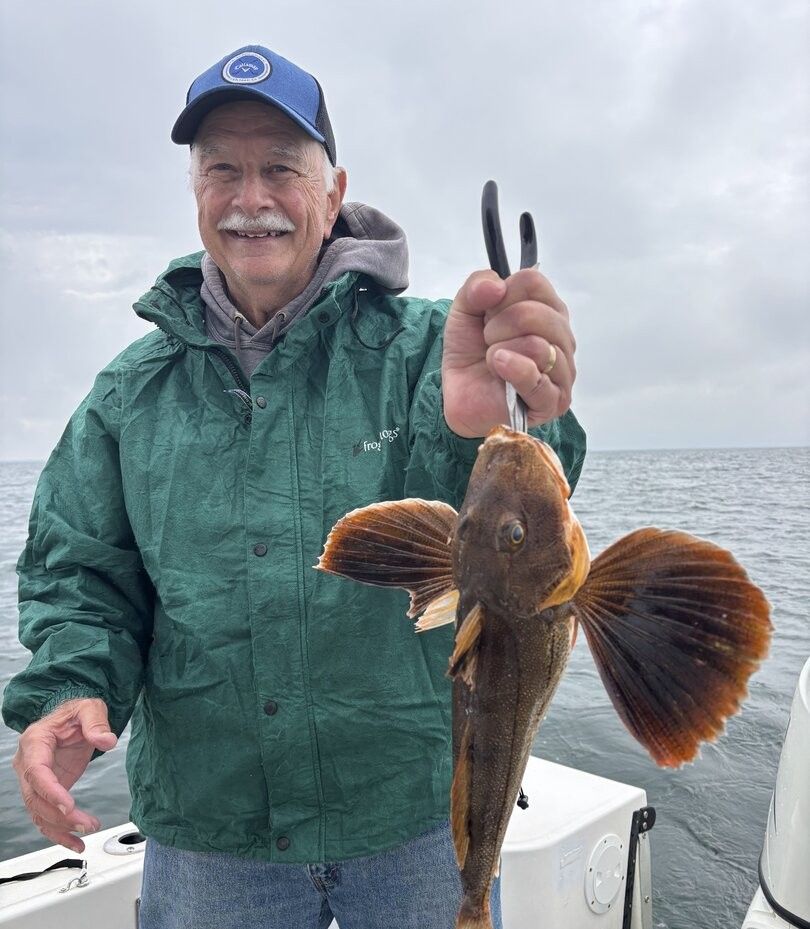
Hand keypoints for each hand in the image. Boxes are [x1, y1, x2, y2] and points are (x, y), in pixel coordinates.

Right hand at [12, 697, 116, 852]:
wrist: (71, 718)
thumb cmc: (77, 711)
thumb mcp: (89, 708)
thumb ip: (96, 722)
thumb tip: (107, 740)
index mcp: (35, 742)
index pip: (37, 772)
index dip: (51, 792)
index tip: (69, 806)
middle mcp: (28, 763)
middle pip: (35, 798)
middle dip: (60, 816)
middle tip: (86, 824)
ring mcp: (34, 779)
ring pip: (38, 812)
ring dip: (61, 828)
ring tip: (87, 832)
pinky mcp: (46, 791)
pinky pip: (45, 816)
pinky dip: (58, 832)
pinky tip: (76, 843)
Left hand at [441, 269, 575, 436]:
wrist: (460, 395)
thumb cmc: (471, 353)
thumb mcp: (464, 311)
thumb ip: (476, 287)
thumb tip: (497, 285)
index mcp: (549, 310)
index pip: (533, 282)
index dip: (502, 295)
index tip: (489, 313)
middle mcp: (562, 337)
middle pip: (534, 313)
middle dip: (498, 326)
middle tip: (489, 341)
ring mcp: (563, 370)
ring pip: (536, 345)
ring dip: (500, 351)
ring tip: (493, 361)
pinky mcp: (553, 401)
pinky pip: (536, 378)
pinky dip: (511, 369)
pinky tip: (498, 368)